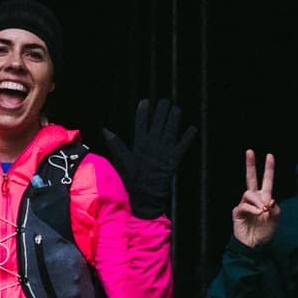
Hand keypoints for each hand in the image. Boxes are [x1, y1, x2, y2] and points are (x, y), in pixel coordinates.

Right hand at [102, 98, 188, 216]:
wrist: (147, 196)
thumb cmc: (132, 180)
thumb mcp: (122, 161)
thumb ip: (115, 144)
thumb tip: (105, 130)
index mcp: (140, 143)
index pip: (141, 121)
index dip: (143, 110)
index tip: (145, 101)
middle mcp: (154, 143)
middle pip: (159, 120)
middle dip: (162, 108)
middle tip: (164, 102)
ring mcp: (166, 149)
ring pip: (172, 127)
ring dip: (174, 116)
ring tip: (175, 109)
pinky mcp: (175, 157)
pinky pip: (184, 143)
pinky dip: (189, 135)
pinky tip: (192, 128)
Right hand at [230, 150, 279, 248]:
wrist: (254, 246)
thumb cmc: (265, 233)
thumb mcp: (275, 220)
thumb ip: (275, 208)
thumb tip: (269, 199)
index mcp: (264, 198)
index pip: (266, 181)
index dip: (268, 169)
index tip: (270, 155)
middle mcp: (254, 199)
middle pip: (251, 179)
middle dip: (250, 165)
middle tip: (249, 152)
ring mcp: (245, 205)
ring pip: (249, 193)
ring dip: (258, 200)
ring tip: (263, 210)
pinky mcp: (238, 212)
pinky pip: (244, 205)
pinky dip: (252, 208)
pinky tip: (258, 213)